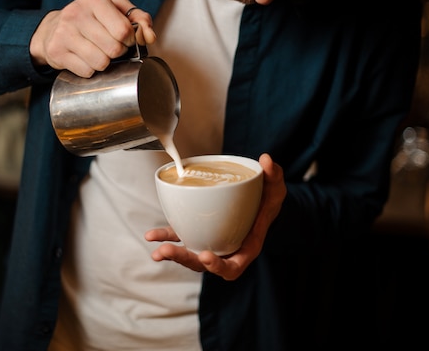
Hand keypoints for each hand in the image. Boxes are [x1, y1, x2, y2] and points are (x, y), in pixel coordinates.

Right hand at [29, 0, 155, 77]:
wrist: (53, 28)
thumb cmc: (92, 19)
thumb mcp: (117, 11)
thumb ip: (140, 19)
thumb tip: (150, 36)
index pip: (124, 30)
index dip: (129, 40)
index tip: (124, 38)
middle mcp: (76, 13)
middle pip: (114, 49)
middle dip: (117, 52)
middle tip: (110, 47)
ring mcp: (63, 32)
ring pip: (101, 63)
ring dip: (104, 63)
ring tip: (97, 52)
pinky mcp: (56, 51)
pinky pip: (86, 71)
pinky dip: (90, 70)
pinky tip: (84, 59)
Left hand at [144, 153, 286, 280]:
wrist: (261, 203)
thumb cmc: (269, 201)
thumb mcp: (276, 189)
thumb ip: (274, 176)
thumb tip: (266, 160)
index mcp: (246, 248)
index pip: (233, 267)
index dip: (218, 267)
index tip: (206, 256)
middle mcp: (227, 251)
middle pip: (204, 264)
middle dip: (185, 259)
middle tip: (168, 250)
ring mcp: (212, 244)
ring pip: (191, 255)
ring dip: (172, 252)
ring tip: (156, 247)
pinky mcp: (200, 234)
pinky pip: (183, 239)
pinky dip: (168, 237)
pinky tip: (152, 236)